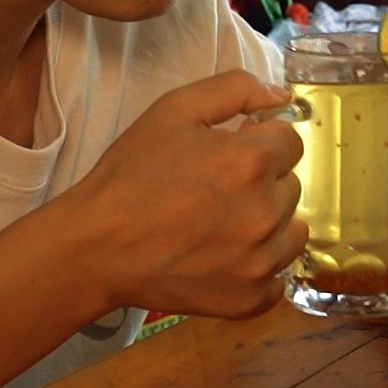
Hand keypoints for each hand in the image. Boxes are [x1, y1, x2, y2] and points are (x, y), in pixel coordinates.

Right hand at [63, 69, 307, 320]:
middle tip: (217, 189)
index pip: (291, 143)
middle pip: (291, 186)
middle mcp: (265, 212)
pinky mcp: (249, 298)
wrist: (95, 247)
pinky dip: (259, 268)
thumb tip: (282, 96)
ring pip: (292, 231)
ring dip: (269, 224)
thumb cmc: (132, 174)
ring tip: (224, 224)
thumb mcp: (175, 109)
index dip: (261, 143)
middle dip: (263, 182)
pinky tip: (227, 258)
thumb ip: (236, 88)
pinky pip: (278, 277)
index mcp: (252, 161)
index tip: (232, 153)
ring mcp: (260, 261)